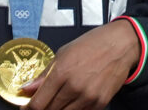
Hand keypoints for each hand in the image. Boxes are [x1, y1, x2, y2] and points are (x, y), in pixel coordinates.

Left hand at [19, 20, 140, 109]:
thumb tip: (26, 89)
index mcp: (62, 72)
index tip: (27, 107)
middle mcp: (74, 87)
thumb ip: (44, 74)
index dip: (28, 108)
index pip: (38, 103)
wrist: (121, 44)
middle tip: (43, 103)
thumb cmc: (93, 45)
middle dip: (43, 108)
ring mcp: (88, 97)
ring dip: (58, 109)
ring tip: (59, 100)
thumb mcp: (64, 53)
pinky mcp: (100, 103)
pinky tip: (74, 100)